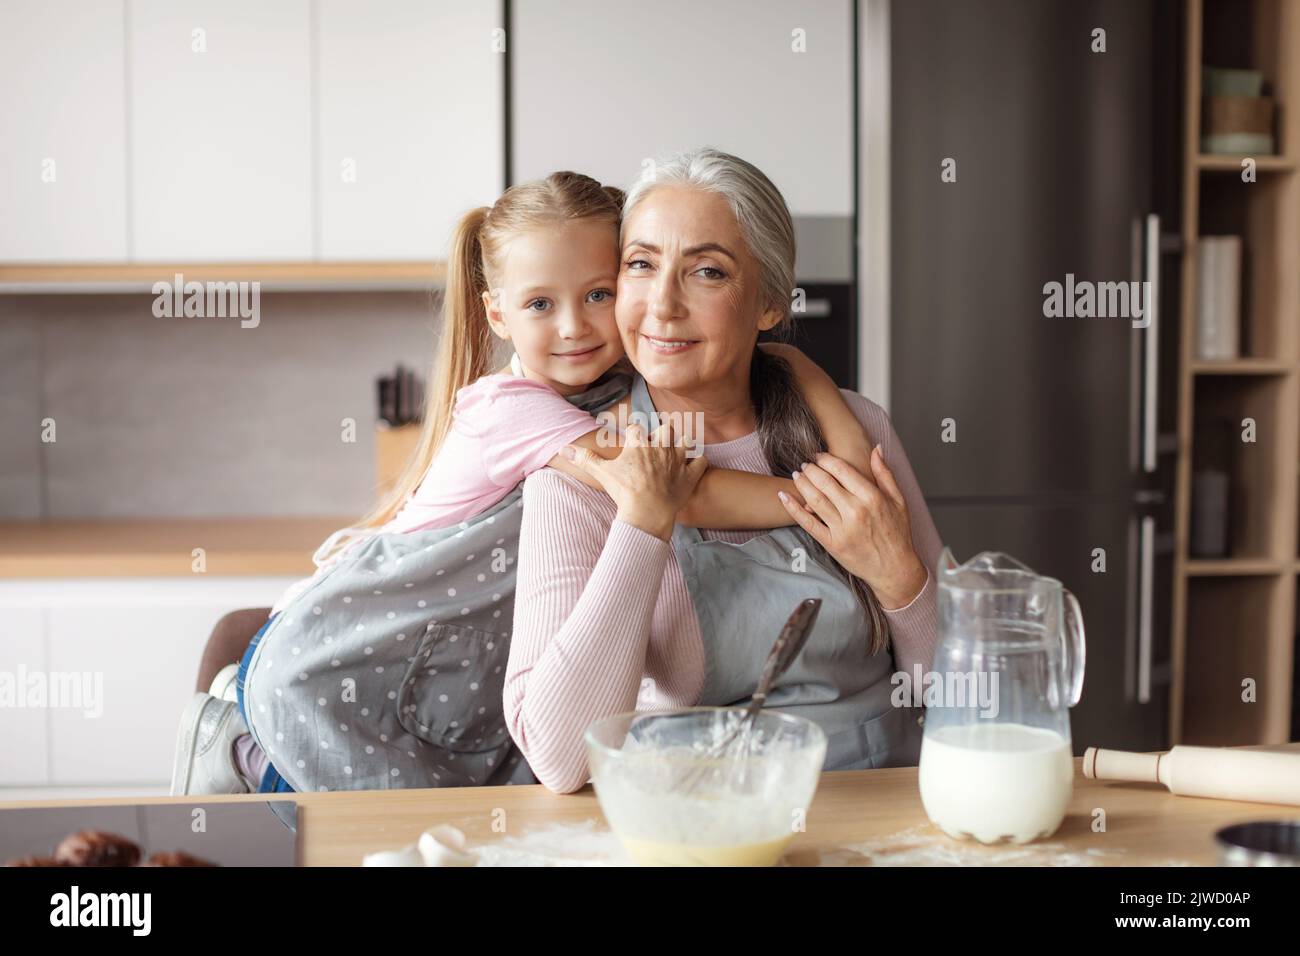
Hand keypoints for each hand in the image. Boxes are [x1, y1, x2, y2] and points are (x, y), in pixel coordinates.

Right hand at [561, 419, 707, 540]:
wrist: (646, 513)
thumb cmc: (624, 492)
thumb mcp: (602, 473)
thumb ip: (585, 458)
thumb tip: (563, 448)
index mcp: (639, 443)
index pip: (636, 428)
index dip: (632, 435)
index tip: (629, 444)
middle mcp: (661, 446)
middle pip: (665, 428)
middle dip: (660, 434)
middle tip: (653, 448)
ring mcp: (678, 460)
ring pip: (685, 441)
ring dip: (680, 445)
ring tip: (673, 454)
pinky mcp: (690, 475)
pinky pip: (701, 461)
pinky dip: (698, 462)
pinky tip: (692, 466)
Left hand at [778, 448, 926, 609]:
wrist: (894, 569)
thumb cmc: (897, 534)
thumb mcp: (898, 501)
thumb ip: (885, 474)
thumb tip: (876, 449)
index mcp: (872, 498)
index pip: (842, 470)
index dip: (826, 460)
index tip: (818, 455)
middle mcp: (856, 511)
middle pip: (825, 483)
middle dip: (811, 469)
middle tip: (804, 464)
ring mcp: (842, 529)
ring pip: (814, 500)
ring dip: (802, 484)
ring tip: (796, 475)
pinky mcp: (832, 544)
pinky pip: (808, 523)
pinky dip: (794, 509)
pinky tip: (784, 497)